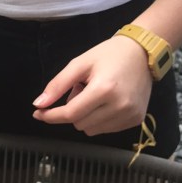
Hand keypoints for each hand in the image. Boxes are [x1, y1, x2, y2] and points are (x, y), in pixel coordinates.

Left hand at [32, 36, 152, 135]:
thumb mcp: (80, 63)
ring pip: (91, 130)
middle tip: (82, 89)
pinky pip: (106, 130)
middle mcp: (119, 106)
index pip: (70, 113)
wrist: (143, 53)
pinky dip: (99, 120)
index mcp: (104, 89)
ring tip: (95, 95)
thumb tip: (38, 104)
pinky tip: (106, 102)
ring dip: (86, 116)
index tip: (38, 114)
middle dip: (73, 110)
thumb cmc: (110, 55)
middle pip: (79, 123)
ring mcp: (129, 115)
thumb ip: (58, 84)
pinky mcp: (136, 120)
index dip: (51, 116)